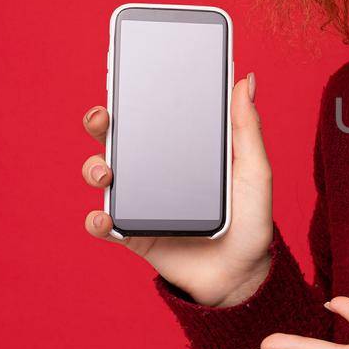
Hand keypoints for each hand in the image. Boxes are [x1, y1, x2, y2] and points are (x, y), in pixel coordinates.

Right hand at [80, 72, 274, 307]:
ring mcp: (140, 201)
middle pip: (117, 138)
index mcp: (182, 149)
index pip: (152, 114)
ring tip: (105, 172)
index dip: (134, 93)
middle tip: (103, 115)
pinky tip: (106, 218)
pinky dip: (97, 220)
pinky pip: (104, 224)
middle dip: (100, 122)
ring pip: (102, 175)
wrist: (242, 274)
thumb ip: (247, 127)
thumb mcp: (254, 171)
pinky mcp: (132, 233)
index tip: (126, 74)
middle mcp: (154, 170)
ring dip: (94, 167)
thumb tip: (246, 80)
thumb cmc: (251, 220)